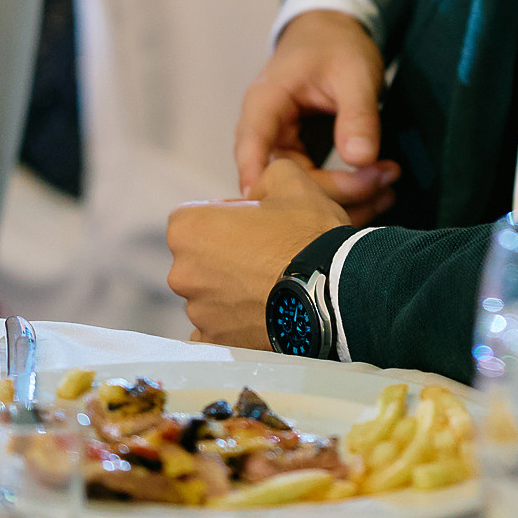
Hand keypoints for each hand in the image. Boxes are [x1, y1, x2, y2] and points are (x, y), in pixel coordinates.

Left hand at [167, 157, 351, 348]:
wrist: (335, 290)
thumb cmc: (308, 235)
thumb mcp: (290, 180)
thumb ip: (262, 176)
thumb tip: (257, 193)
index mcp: (189, 228)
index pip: (196, 216)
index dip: (226, 216)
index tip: (253, 223)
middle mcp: (183, 272)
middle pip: (199, 257)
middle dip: (225, 255)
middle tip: (267, 254)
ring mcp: (198, 312)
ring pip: (210, 293)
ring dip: (231, 289)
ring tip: (272, 284)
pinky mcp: (216, 341)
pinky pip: (216, 328)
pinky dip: (234, 322)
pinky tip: (262, 311)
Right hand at [235, 10, 396, 220]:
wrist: (333, 35)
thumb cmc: (336, 45)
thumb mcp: (354, 72)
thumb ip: (357, 113)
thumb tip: (360, 158)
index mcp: (264, 104)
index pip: (251, 148)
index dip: (262, 184)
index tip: (284, 216)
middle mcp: (265, 133)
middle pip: (285, 181)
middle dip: (336, 190)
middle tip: (386, 179)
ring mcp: (282, 150)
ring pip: (301, 192)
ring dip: (344, 199)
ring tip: (389, 189)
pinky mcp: (301, 160)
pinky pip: (316, 187)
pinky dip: (346, 193)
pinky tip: (380, 190)